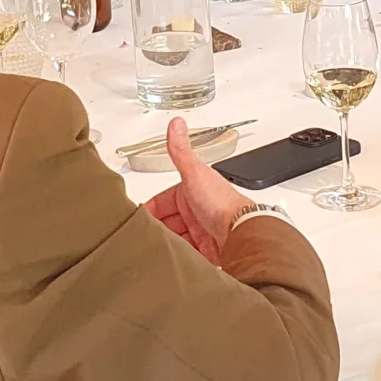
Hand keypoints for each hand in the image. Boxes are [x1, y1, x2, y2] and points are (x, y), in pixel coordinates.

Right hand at [144, 118, 255, 264]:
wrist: (242, 233)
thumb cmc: (220, 203)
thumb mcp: (194, 172)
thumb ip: (181, 150)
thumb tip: (176, 123)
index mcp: (191, 191)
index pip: (161, 201)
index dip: (149, 210)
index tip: (138, 219)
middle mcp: (196, 209)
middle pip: (167, 221)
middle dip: (157, 229)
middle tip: (145, 237)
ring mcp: (201, 230)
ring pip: (176, 238)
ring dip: (167, 243)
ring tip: (157, 249)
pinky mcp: (206, 250)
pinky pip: (187, 253)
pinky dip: (179, 255)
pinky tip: (171, 258)